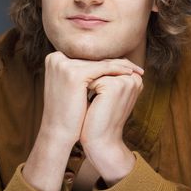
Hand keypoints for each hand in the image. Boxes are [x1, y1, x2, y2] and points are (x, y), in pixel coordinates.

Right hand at [23, 53, 137, 190]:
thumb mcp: (72, 85)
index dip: (107, 60)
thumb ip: (83, 70)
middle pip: (94, 58)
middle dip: (116, 62)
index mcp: (54, 58)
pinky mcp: (74, 73)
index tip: (124, 64)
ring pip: (100, 62)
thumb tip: (104, 59)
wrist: (58, 133)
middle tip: (134, 67)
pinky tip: (130, 74)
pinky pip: (103, 68)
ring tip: (136, 71)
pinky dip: (118, 70)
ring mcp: (63, 65)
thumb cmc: (69, 111)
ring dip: (121, 65)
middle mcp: (56, 58)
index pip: (87, 56)